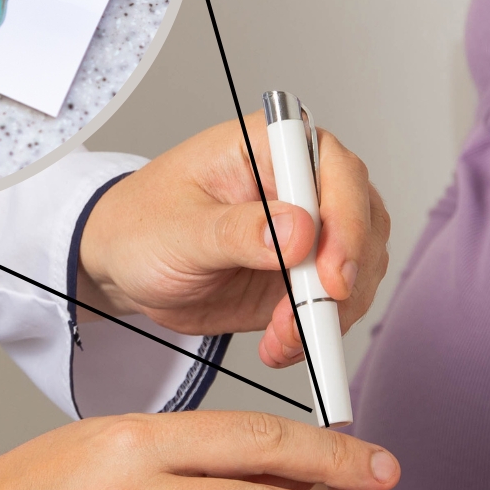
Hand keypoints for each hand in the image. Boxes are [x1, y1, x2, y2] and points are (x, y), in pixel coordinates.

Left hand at [79, 114, 390, 367]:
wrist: (126, 267)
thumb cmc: (142, 227)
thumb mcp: (178, 231)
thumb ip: (237, 231)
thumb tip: (300, 231)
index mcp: (270, 145)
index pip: (336, 170)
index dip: (345, 222)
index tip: (331, 274)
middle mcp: (303, 182)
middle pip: (363, 222)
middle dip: (343, 279)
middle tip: (306, 321)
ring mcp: (313, 229)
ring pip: (360, 268)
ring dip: (330, 313)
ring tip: (281, 338)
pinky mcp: (309, 274)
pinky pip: (338, 305)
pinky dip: (318, 333)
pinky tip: (281, 344)